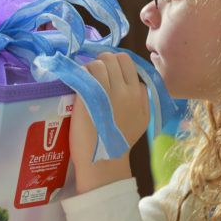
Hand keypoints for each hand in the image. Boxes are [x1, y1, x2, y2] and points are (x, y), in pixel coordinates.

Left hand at [69, 52, 149, 192]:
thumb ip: (143, 98)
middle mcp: (125, 90)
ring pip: (99, 62)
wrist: (104, 162)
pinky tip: (77, 84)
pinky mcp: (89, 97)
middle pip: (114, 58)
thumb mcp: (142, 119)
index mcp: (139, 94)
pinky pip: (85, 73)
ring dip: (90, 68)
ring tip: (85, 80)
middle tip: (94, 76)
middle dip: (102, 62)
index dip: (115, 66)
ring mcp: (107, 93)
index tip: (107, 76)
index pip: (128, 63)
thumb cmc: (120, 142)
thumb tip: (136, 84)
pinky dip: (80, 75)